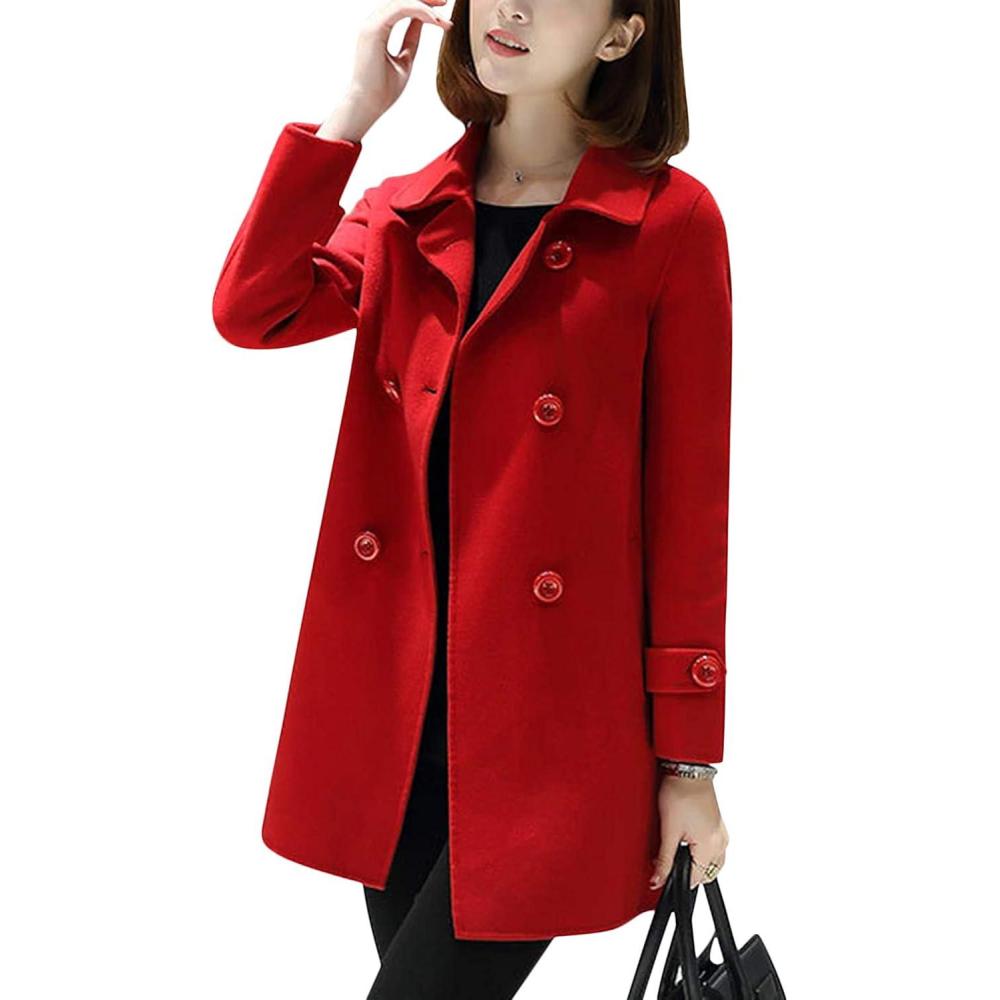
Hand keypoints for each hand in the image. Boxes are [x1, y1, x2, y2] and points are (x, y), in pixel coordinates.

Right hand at [343, 1, 452, 127]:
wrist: (368, 107)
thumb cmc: (383, 91)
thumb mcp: (404, 60)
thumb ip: (411, 40)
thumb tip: (422, 23)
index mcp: (377, 30)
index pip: (401, 7)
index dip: (423, 6)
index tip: (442, 14)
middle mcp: (372, 24)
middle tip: (446, 2)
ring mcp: (371, 25)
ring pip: (401, 1)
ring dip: (425, 4)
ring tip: (442, 17)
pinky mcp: (373, 30)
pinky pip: (400, 8)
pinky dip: (419, 11)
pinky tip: (434, 19)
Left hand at [649, 773, 728, 889]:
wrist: (688, 770)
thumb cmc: (680, 793)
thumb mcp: (668, 830)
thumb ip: (664, 859)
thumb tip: (658, 880)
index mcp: (711, 847)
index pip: (695, 879)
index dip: (676, 878)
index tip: (664, 870)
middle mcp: (721, 843)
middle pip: (706, 873)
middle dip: (687, 870)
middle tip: (669, 856)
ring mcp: (721, 833)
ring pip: (711, 862)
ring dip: (696, 861)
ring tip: (678, 844)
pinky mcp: (718, 825)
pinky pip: (713, 848)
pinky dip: (701, 850)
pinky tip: (687, 837)